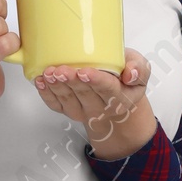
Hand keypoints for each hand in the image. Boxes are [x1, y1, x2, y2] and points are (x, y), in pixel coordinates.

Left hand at [35, 51, 157, 160]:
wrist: (117, 94)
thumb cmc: (125, 77)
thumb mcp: (141, 69)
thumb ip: (140, 69)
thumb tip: (131, 73)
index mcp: (120, 97)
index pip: (108, 90)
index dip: (95, 81)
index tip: (85, 71)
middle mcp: (101, 107)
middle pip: (85, 94)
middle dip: (71, 82)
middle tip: (61, 70)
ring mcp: (83, 110)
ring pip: (69, 100)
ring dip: (57, 87)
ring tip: (49, 74)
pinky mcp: (68, 109)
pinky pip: (56, 105)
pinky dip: (46, 94)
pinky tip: (41, 82)